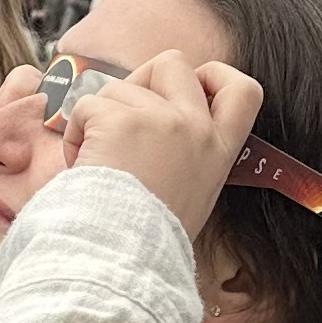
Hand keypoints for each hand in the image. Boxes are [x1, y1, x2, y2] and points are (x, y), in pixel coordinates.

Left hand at [62, 51, 262, 238]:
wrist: (122, 260)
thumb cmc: (147, 239)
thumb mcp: (191, 194)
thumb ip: (187, 152)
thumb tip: (160, 118)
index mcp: (219, 150)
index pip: (245, 89)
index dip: (216, 75)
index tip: (193, 85)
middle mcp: (197, 128)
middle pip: (173, 62)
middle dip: (141, 80)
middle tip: (122, 120)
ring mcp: (162, 120)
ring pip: (119, 86)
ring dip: (100, 117)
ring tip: (101, 165)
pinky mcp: (121, 120)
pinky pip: (88, 105)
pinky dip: (77, 132)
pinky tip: (83, 167)